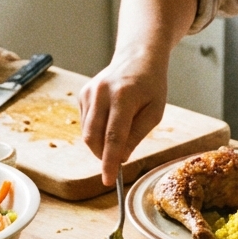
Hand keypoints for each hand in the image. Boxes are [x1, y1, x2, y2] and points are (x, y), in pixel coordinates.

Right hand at [78, 51, 167, 185]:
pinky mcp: (82, 94)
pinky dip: (97, 131)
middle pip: (93, 137)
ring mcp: (89, 93)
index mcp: (123, 97)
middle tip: (119, 158)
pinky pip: (85, 124)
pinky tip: (111, 120)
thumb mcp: (154, 112)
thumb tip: (120, 157)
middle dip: (104, 155)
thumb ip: (137, 135)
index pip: (113, 137)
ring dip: (101, 144)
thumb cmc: (150, 86)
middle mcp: (101, 93)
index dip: (110, 162)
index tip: (108, 181)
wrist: (137, 58)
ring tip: (120, 131)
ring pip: (87, 133)